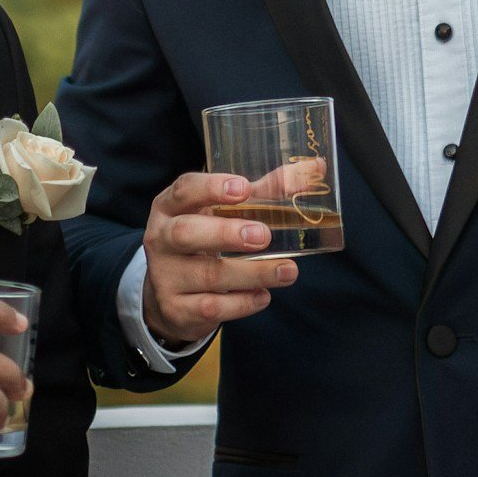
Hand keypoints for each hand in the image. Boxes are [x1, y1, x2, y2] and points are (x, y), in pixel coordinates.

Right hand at [141, 172, 301, 344]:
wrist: (171, 293)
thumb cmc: (204, 239)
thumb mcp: (224, 212)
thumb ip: (265, 191)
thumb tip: (316, 168)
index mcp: (170, 207)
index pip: (184, 190)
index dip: (211, 188)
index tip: (244, 188)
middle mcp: (160, 239)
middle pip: (185, 233)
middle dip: (225, 233)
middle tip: (264, 235)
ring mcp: (166, 276)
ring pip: (207, 275)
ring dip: (251, 273)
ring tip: (287, 271)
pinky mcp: (176, 308)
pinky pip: (211, 307)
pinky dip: (242, 302)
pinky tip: (263, 295)